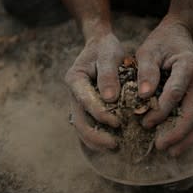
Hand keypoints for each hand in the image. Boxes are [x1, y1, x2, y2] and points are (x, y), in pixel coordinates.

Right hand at [66, 31, 124, 150]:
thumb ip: (109, 75)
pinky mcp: (85, 106)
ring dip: (96, 140)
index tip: (119, 123)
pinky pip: (89, 124)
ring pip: (81, 127)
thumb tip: (110, 99)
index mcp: (75, 79)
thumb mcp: (109, 55)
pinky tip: (113, 142)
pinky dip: (98, 135)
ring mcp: (77, 101)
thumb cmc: (106, 48)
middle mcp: (73, 93)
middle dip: (96, 137)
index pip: (86, 102)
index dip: (102, 115)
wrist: (100, 44)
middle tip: (115, 145)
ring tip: (114, 148)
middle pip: (79, 121)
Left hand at [136, 17, 192, 155]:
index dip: (161, 110)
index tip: (144, 122)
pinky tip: (177, 146)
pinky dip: (189, 134)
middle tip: (160, 146)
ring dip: (186, 137)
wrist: (179, 35)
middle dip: (177, 131)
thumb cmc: (160, 43)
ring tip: (171, 153)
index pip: (176, 92)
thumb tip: (144, 96)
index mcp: (189, 65)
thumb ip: (146, 71)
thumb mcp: (148, 51)